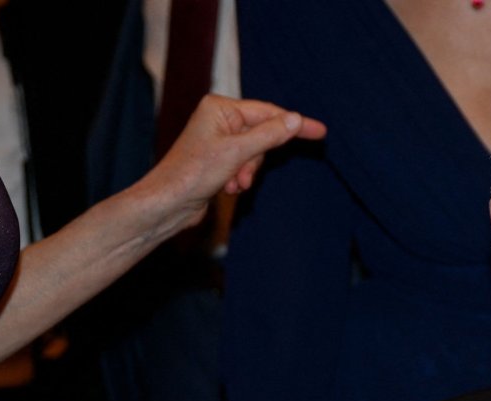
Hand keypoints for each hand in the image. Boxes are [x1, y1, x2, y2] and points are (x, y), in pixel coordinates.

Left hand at [141, 95, 328, 236]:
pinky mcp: (218, 159)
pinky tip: (229, 188)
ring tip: (235, 184)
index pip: (268, 112)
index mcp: (220, 108)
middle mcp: (219, 120)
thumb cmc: (194, 173)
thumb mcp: (237, 152)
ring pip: (255, 153)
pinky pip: (244, 164)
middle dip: (258, 158)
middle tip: (246, 175)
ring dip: (249, 171)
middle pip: (262, 134)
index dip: (295, 124)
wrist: (169, 202)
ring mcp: (218, 139)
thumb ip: (269, 134)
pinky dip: (241, 178)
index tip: (320, 131)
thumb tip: (295, 120)